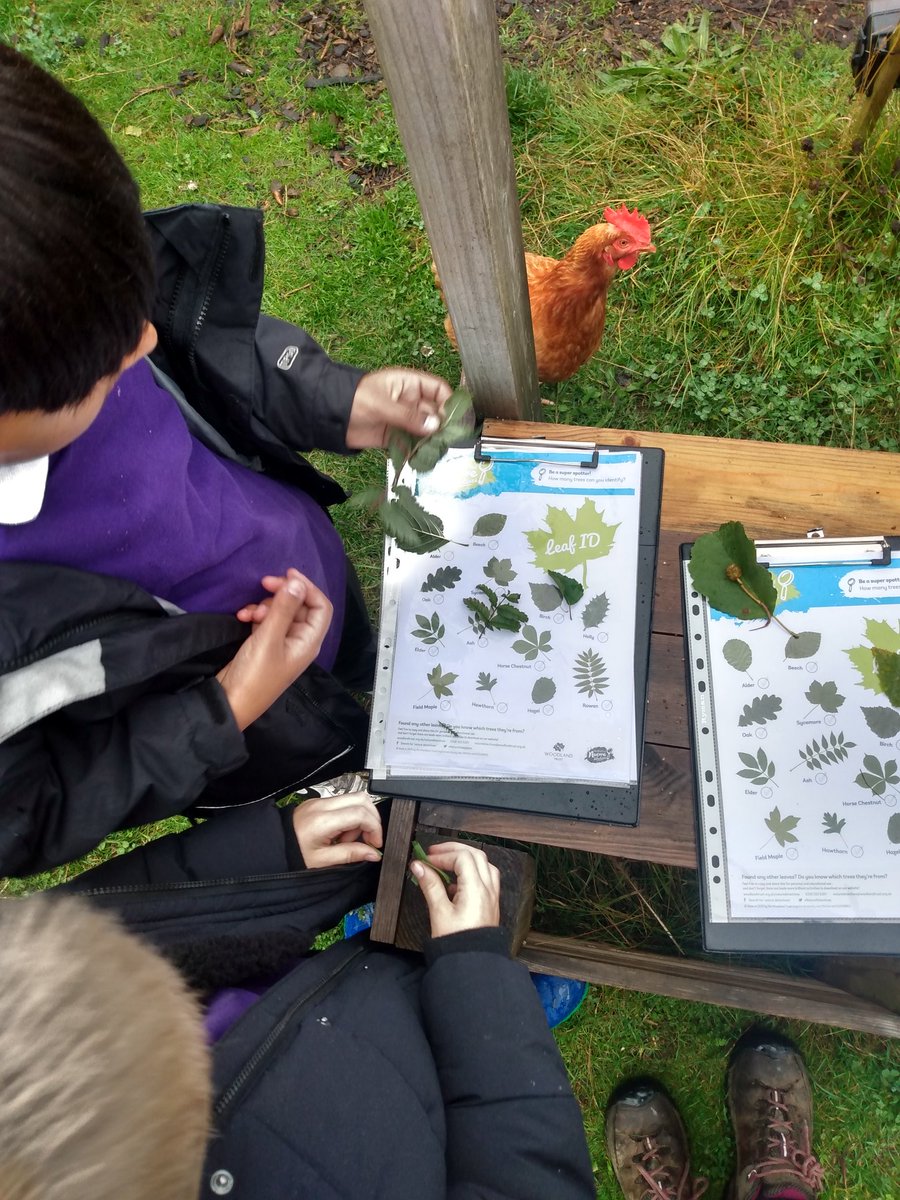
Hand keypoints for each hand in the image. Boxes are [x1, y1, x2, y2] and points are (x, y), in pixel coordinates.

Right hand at [216, 569, 332, 730]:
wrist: (230, 702)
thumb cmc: (254, 675)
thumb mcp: (268, 638)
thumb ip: (284, 608)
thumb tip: (297, 582)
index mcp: (309, 641)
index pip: (321, 606)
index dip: (308, 587)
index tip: (287, 574)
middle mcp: (300, 640)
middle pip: (300, 606)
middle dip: (282, 594)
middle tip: (263, 584)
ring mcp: (282, 642)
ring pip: (281, 611)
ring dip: (265, 605)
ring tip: (249, 612)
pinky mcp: (266, 644)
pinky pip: (266, 621)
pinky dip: (256, 615)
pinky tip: (242, 616)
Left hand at [292, 790, 382, 867]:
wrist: (272, 847)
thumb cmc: (294, 856)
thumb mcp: (323, 861)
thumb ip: (351, 854)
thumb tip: (374, 853)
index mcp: (323, 821)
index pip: (360, 814)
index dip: (374, 828)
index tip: (375, 844)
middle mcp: (322, 805)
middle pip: (362, 799)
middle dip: (371, 819)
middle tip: (367, 840)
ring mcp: (320, 801)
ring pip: (354, 798)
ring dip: (360, 818)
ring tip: (348, 839)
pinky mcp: (318, 802)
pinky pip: (343, 802)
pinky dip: (350, 816)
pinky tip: (341, 834)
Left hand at [345, 367, 451, 449]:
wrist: (327, 416)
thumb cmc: (352, 399)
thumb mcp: (381, 404)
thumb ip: (408, 416)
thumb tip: (435, 426)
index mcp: (408, 384)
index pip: (437, 389)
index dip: (448, 402)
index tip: (454, 418)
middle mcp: (409, 401)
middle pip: (435, 412)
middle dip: (442, 425)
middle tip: (448, 440)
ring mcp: (402, 420)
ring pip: (425, 430)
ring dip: (432, 440)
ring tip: (438, 452)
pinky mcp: (394, 437)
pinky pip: (412, 443)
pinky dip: (418, 451)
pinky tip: (424, 458)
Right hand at [411, 842, 500, 937]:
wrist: (472, 963)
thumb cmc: (456, 941)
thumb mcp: (439, 912)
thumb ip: (430, 885)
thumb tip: (418, 866)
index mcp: (476, 889)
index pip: (462, 858)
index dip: (443, 855)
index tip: (426, 861)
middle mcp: (488, 888)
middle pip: (476, 854)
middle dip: (455, 849)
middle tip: (435, 852)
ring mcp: (492, 895)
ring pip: (484, 864)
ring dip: (466, 858)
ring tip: (447, 862)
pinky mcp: (491, 903)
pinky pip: (486, 877)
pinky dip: (473, 871)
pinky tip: (457, 882)